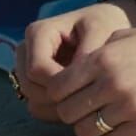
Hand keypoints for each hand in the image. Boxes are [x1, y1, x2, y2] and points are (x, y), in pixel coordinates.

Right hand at [13, 2, 135, 122]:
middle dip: (58, 97)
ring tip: (88, 100)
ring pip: (32, 100)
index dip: (59, 82)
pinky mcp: (35, 85)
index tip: (87, 83)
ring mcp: (27, 70)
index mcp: (38, 33)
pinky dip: (57, 111)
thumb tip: (75, 78)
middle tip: (89, 96)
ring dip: (58, 107)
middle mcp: (26, 51)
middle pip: (30, 87)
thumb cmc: (106, 24)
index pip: (37, 69)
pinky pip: (38, 108)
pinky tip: (81, 105)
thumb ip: (88, 52)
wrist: (109, 29)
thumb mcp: (102, 29)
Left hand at [46, 26, 135, 135]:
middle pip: (66, 113)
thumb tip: (67, 72)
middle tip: (86, 106)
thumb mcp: (126, 36)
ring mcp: (129, 105)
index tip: (69, 93)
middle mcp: (112, 82)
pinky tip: (122, 122)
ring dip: (90, 126)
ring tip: (104, 115)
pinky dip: (111, 135)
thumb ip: (95, 52)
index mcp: (103, 58)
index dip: (58, 93)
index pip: (56, 88)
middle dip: (72, 111)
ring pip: (84, 132)